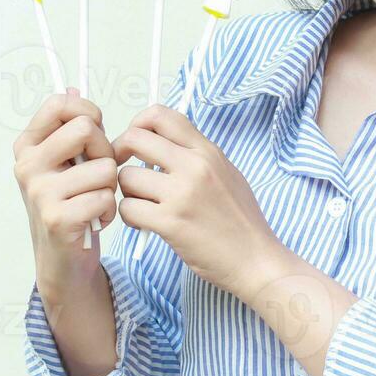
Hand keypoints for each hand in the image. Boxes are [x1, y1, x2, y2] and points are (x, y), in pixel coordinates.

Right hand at [12, 89, 118, 293]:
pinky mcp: (57, 217)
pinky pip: (105, 197)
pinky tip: (94, 220)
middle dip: (105, 151)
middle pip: (86, 129)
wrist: (63, 258)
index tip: (94, 133)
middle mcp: (27, 165)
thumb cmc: (71, 203)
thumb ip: (71, 128)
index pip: (61, 104)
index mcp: (28, 145)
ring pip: (105, 167)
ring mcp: (39, 192)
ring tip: (94, 201)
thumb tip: (72, 88)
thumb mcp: (66, 162)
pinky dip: (109, 210)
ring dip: (111, 186)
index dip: (89, 113)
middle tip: (98, 174)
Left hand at [113, 104, 286, 297]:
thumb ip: (197, 156)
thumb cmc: (242, 221)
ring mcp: (181, 194)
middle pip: (134, 139)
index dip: (137, 124)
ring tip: (143, 205)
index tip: (135, 143)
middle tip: (126, 172)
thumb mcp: (227, 174)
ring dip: (127, 192)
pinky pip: (128, 208)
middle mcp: (194, 166)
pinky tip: (145, 224)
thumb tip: (164, 144)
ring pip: (126, 177)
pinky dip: (130, 217)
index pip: (160, 115)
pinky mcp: (170, 223)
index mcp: (207, 151)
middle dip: (119, 154)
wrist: (256, 259)